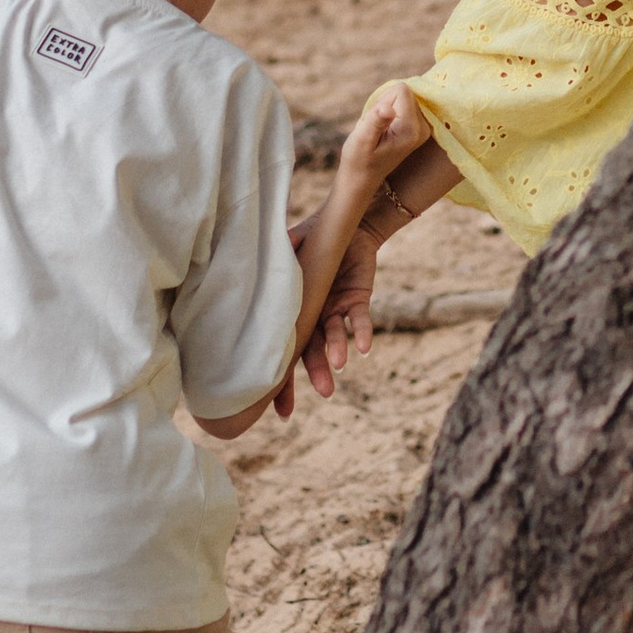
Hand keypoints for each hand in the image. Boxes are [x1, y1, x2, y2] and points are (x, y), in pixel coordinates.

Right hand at [278, 216, 378, 413]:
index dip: (280, 378)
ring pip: (335, 338)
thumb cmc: (314, 235)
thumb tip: (268, 249)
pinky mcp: (357, 300)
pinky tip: (364, 348)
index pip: (283, 346)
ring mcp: (335, 310)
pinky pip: (360, 320)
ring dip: (336, 352)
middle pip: (310, 350)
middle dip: (315, 372)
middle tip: (323, 392)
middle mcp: (313, 315)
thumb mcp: (292, 243)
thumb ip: (280, 250)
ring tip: (339, 366)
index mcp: (292, 309)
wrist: (348, 223)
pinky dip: (362, 333)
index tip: (279, 409)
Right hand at [342, 82, 421, 187]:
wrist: (363, 178)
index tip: (375, 120)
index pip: (401, 89)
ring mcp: (425, 127)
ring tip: (379, 131)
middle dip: (385, 104)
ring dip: (387, 108)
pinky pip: (405, 103)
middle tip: (375, 128)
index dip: (382, 100)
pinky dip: (392, 112)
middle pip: (404, 92)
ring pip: (403, 97)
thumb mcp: (362, 139)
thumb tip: (388, 108)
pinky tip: (386, 130)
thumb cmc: (358, 160)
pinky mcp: (420, 126)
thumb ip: (376, 121)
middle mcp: (424, 127)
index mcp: (412, 129)